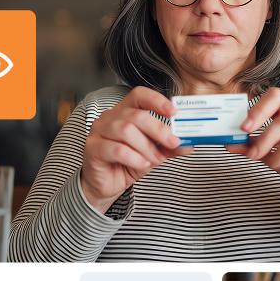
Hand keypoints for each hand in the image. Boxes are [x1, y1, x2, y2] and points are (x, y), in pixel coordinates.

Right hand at [81, 86, 193, 203]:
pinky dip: (134, 157)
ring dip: (146, 147)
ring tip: (155, 159)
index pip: (139, 95)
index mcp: (125, 111)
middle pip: (136, 115)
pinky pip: (116, 149)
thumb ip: (168, 147)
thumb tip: (187, 144)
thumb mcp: (152, 154)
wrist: (106, 184)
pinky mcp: (92, 147)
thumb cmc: (126, 163)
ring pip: (125, 130)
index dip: (156, 100)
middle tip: (172, 143)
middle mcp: (110, 117)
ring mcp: (98, 131)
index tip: (173, 112)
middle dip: (158, 130)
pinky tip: (141, 164)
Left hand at [225, 87, 279, 211]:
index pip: (273, 95)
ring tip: (258, 156)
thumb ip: (251, 145)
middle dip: (258, 116)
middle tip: (244, 134)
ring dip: (267, 140)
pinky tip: (277, 162)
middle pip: (279, 98)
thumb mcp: (269, 153)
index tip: (240, 126)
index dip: (255, 108)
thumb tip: (228, 142)